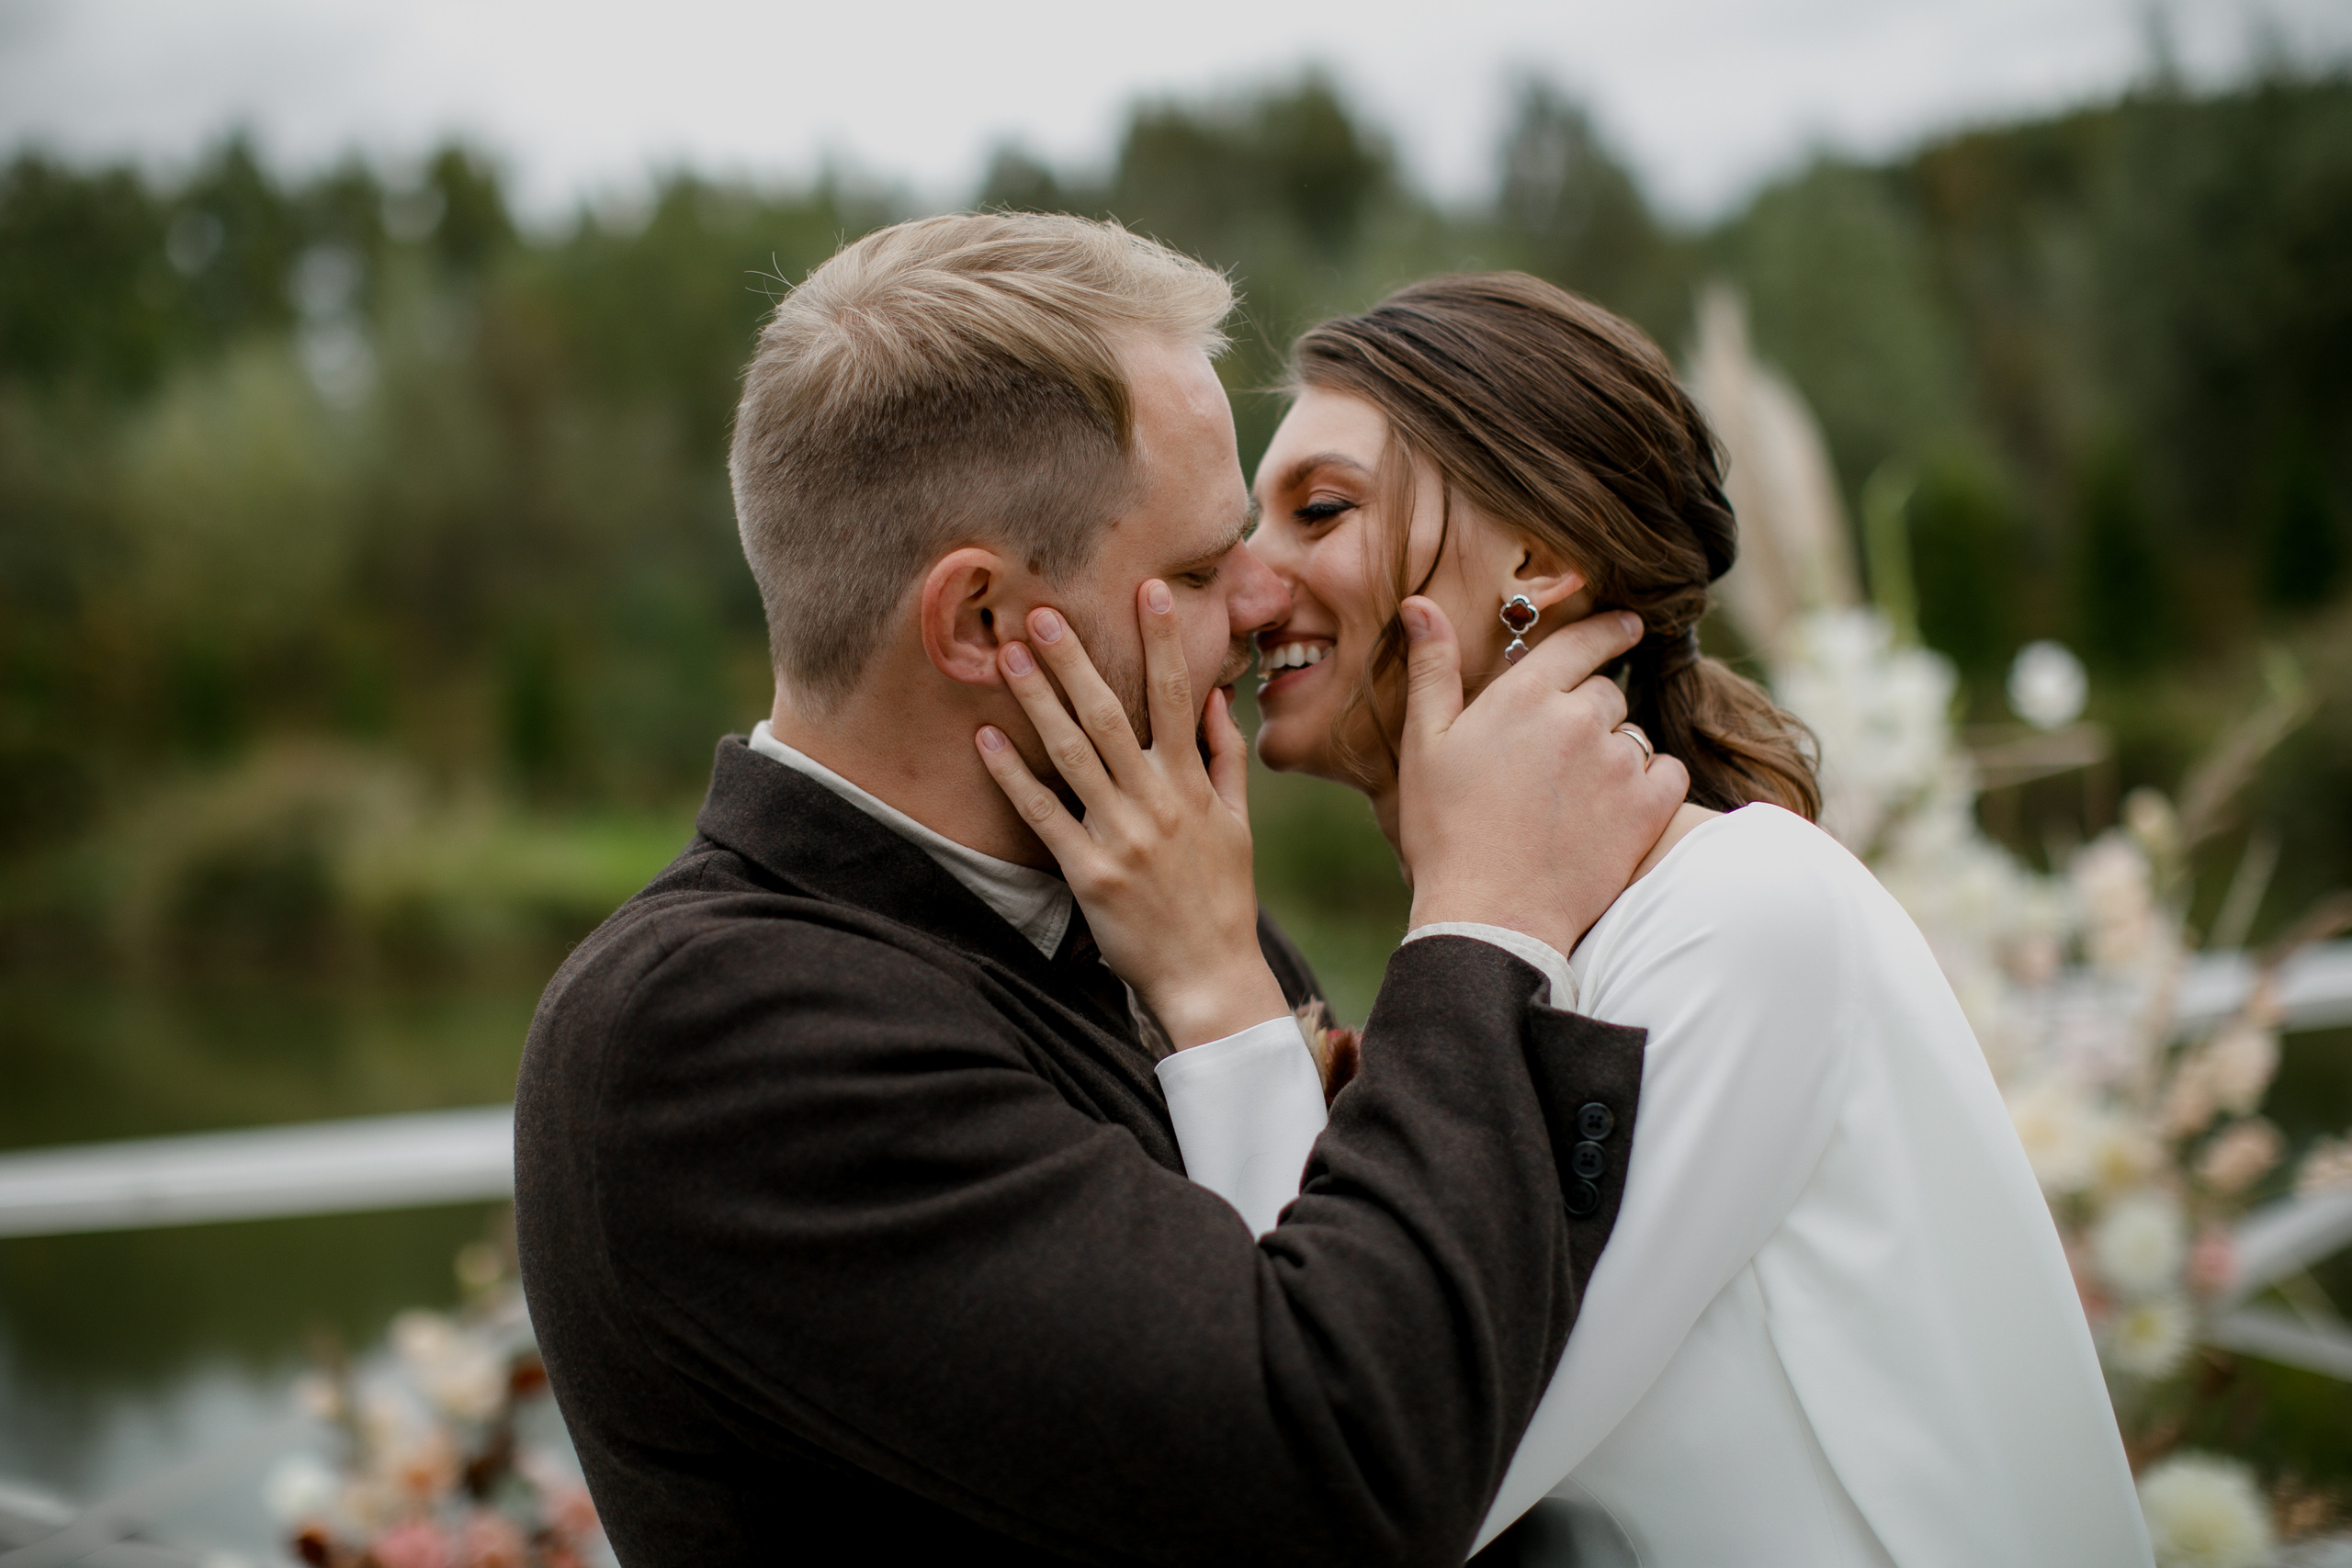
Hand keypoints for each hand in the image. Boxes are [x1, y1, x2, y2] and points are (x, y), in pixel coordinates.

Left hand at [974, 581, 1289, 1049]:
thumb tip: (1218, 699)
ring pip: (1072, 754)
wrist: (1211, 977)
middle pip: (1111, 714)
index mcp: (1193, 786)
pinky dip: (1013, 775)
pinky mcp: (1087, 872)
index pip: (1177, 697)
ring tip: (1008, 655)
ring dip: (1037, 700)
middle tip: (1044, 611)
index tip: (1148, 589)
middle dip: (1077, 659)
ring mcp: (1120, 836)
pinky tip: (986, 738)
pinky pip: (1043, 815)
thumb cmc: (1222, 899)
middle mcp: (1157, 803)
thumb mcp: (1238, 825)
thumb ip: (1225, 760)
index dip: (1164, 641)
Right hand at [1396, 598, 1688, 957]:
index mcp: (1525, 695)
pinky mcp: (1647, 808)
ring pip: (1634, 735)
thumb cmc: (1447, 832)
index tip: (1628, 624)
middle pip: (1606, 692)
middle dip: (1590, 712)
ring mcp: (1618, 763)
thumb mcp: (1424, 746)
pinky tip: (1618, 810)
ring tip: (1578, 796)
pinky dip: (1652, 786)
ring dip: (1615, 754)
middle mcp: (1579, 718)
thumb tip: (1420, 604)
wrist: (1491, 914)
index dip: (1609, 628)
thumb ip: (1431, 670)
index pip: (1583, 640)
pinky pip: (1669, 774)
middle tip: (1559, 757)